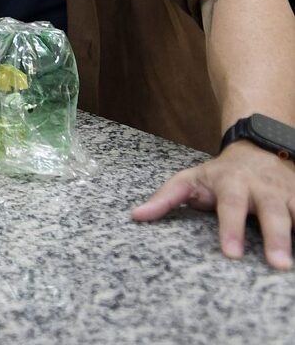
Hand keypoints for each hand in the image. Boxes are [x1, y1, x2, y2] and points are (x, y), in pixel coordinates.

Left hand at [131, 140, 294, 269]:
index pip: (230, 207)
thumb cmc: (219, 174)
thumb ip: (164, 199)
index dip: (231, 229)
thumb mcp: (189, 180)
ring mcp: (287, 195)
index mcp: (232, 183)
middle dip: (276, 238)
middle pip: (271, 213)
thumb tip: (136, 216)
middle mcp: (263, 189)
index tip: (231, 254)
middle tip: (278, 265)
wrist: (258, 149)